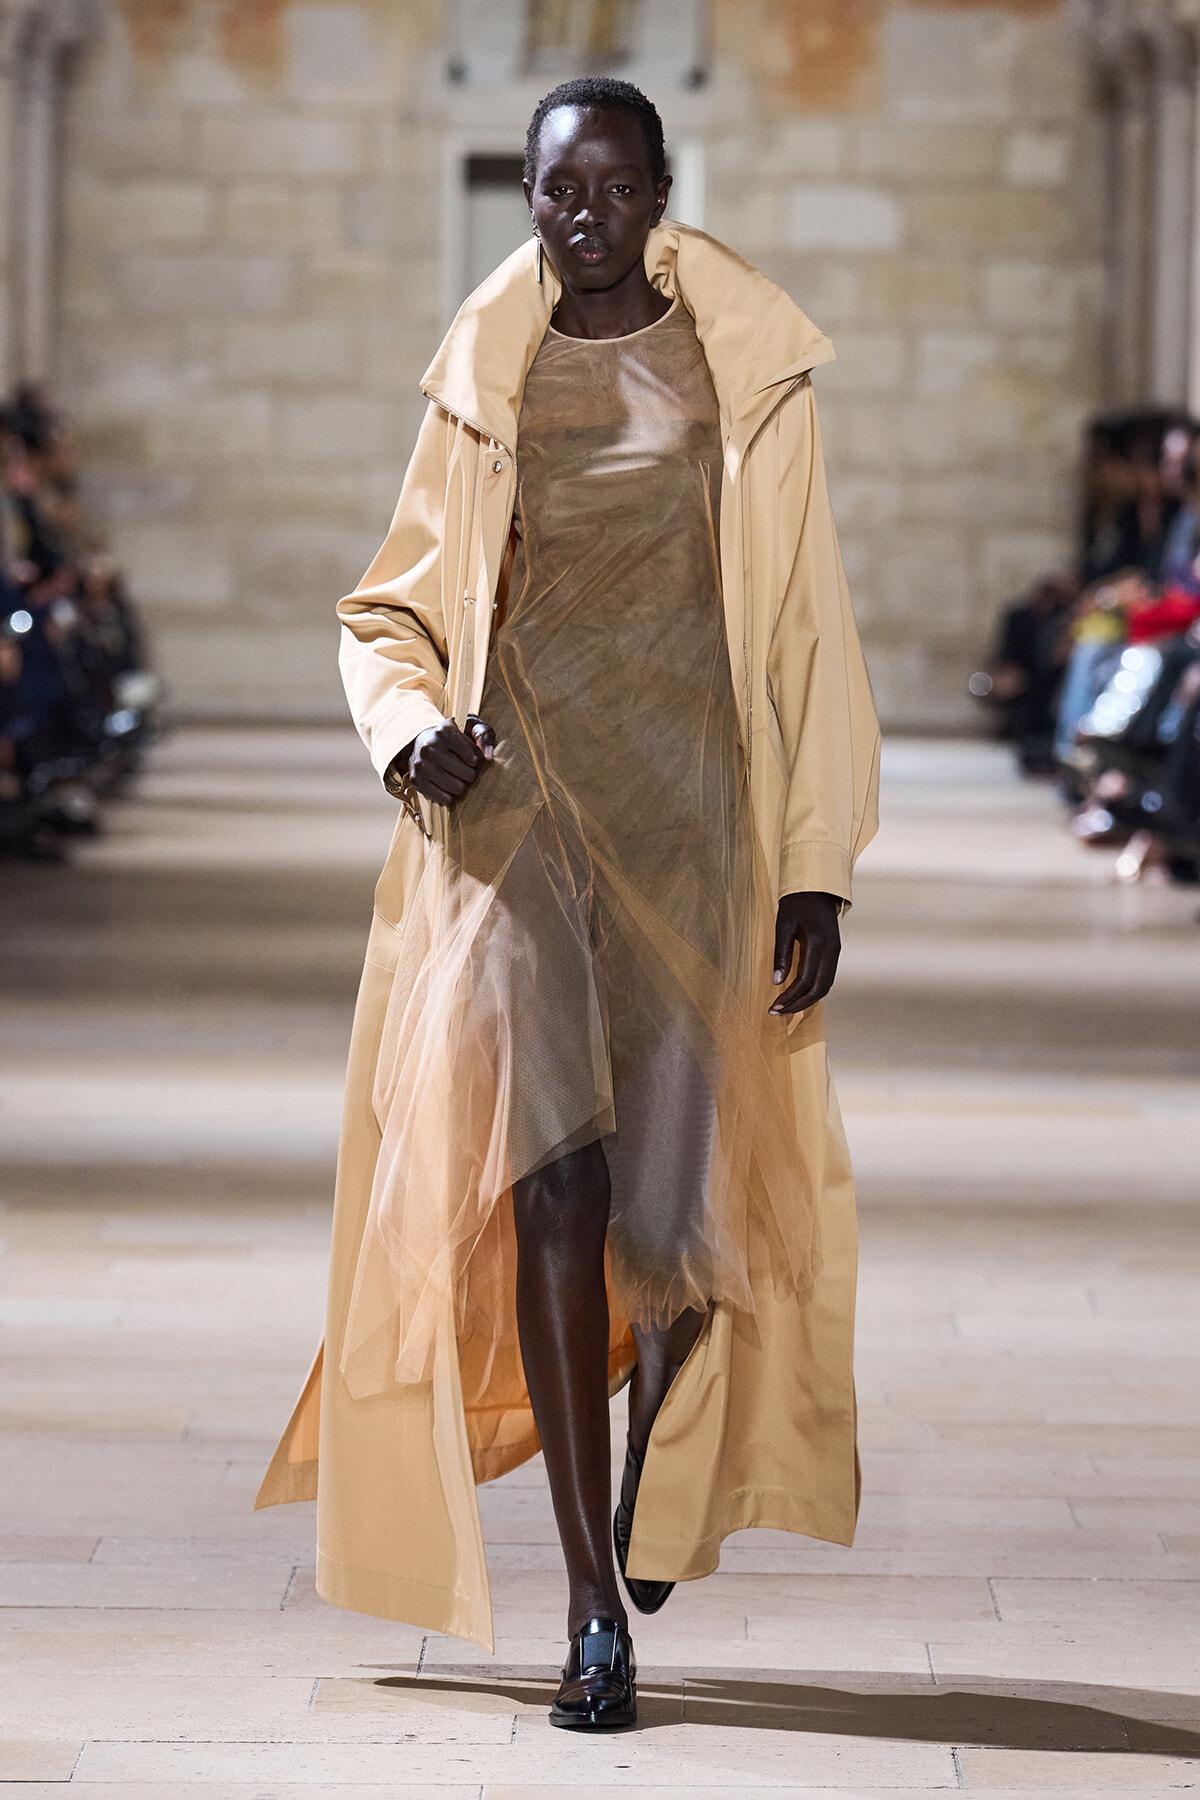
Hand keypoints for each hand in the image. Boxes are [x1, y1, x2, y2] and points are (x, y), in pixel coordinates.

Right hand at [399, 715, 494, 805]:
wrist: (421, 743)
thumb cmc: (452, 737)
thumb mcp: (471, 727)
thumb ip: (484, 735)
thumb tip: (488, 756)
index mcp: (444, 731)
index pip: (475, 758)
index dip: (480, 762)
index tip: (476, 759)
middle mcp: (429, 747)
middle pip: (468, 775)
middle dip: (473, 775)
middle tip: (470, 770)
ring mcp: (421, 765)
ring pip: (457, 789)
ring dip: (464, 786)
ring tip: (461, 778)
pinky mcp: (417, 781)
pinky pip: (446, 799)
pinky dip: (452, 796)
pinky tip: (450, 785)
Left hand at [770, 891, 840, 1015]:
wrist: (817, 887)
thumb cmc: (796, 903)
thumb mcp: (783, 925)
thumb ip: (781, 954)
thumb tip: (776, 981)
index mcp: (819, 943)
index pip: (806, 980)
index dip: (790, 997)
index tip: (773, 1007)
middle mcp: (832, 950)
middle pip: (819, 989)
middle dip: (798, 1004)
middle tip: (777, 1012)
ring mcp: (836, 952)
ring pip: (825, 986)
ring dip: (806, 1000)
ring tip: (786, 1008)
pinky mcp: (834, 952)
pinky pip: (826, 978)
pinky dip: (813, 991)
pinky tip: (798, 995)